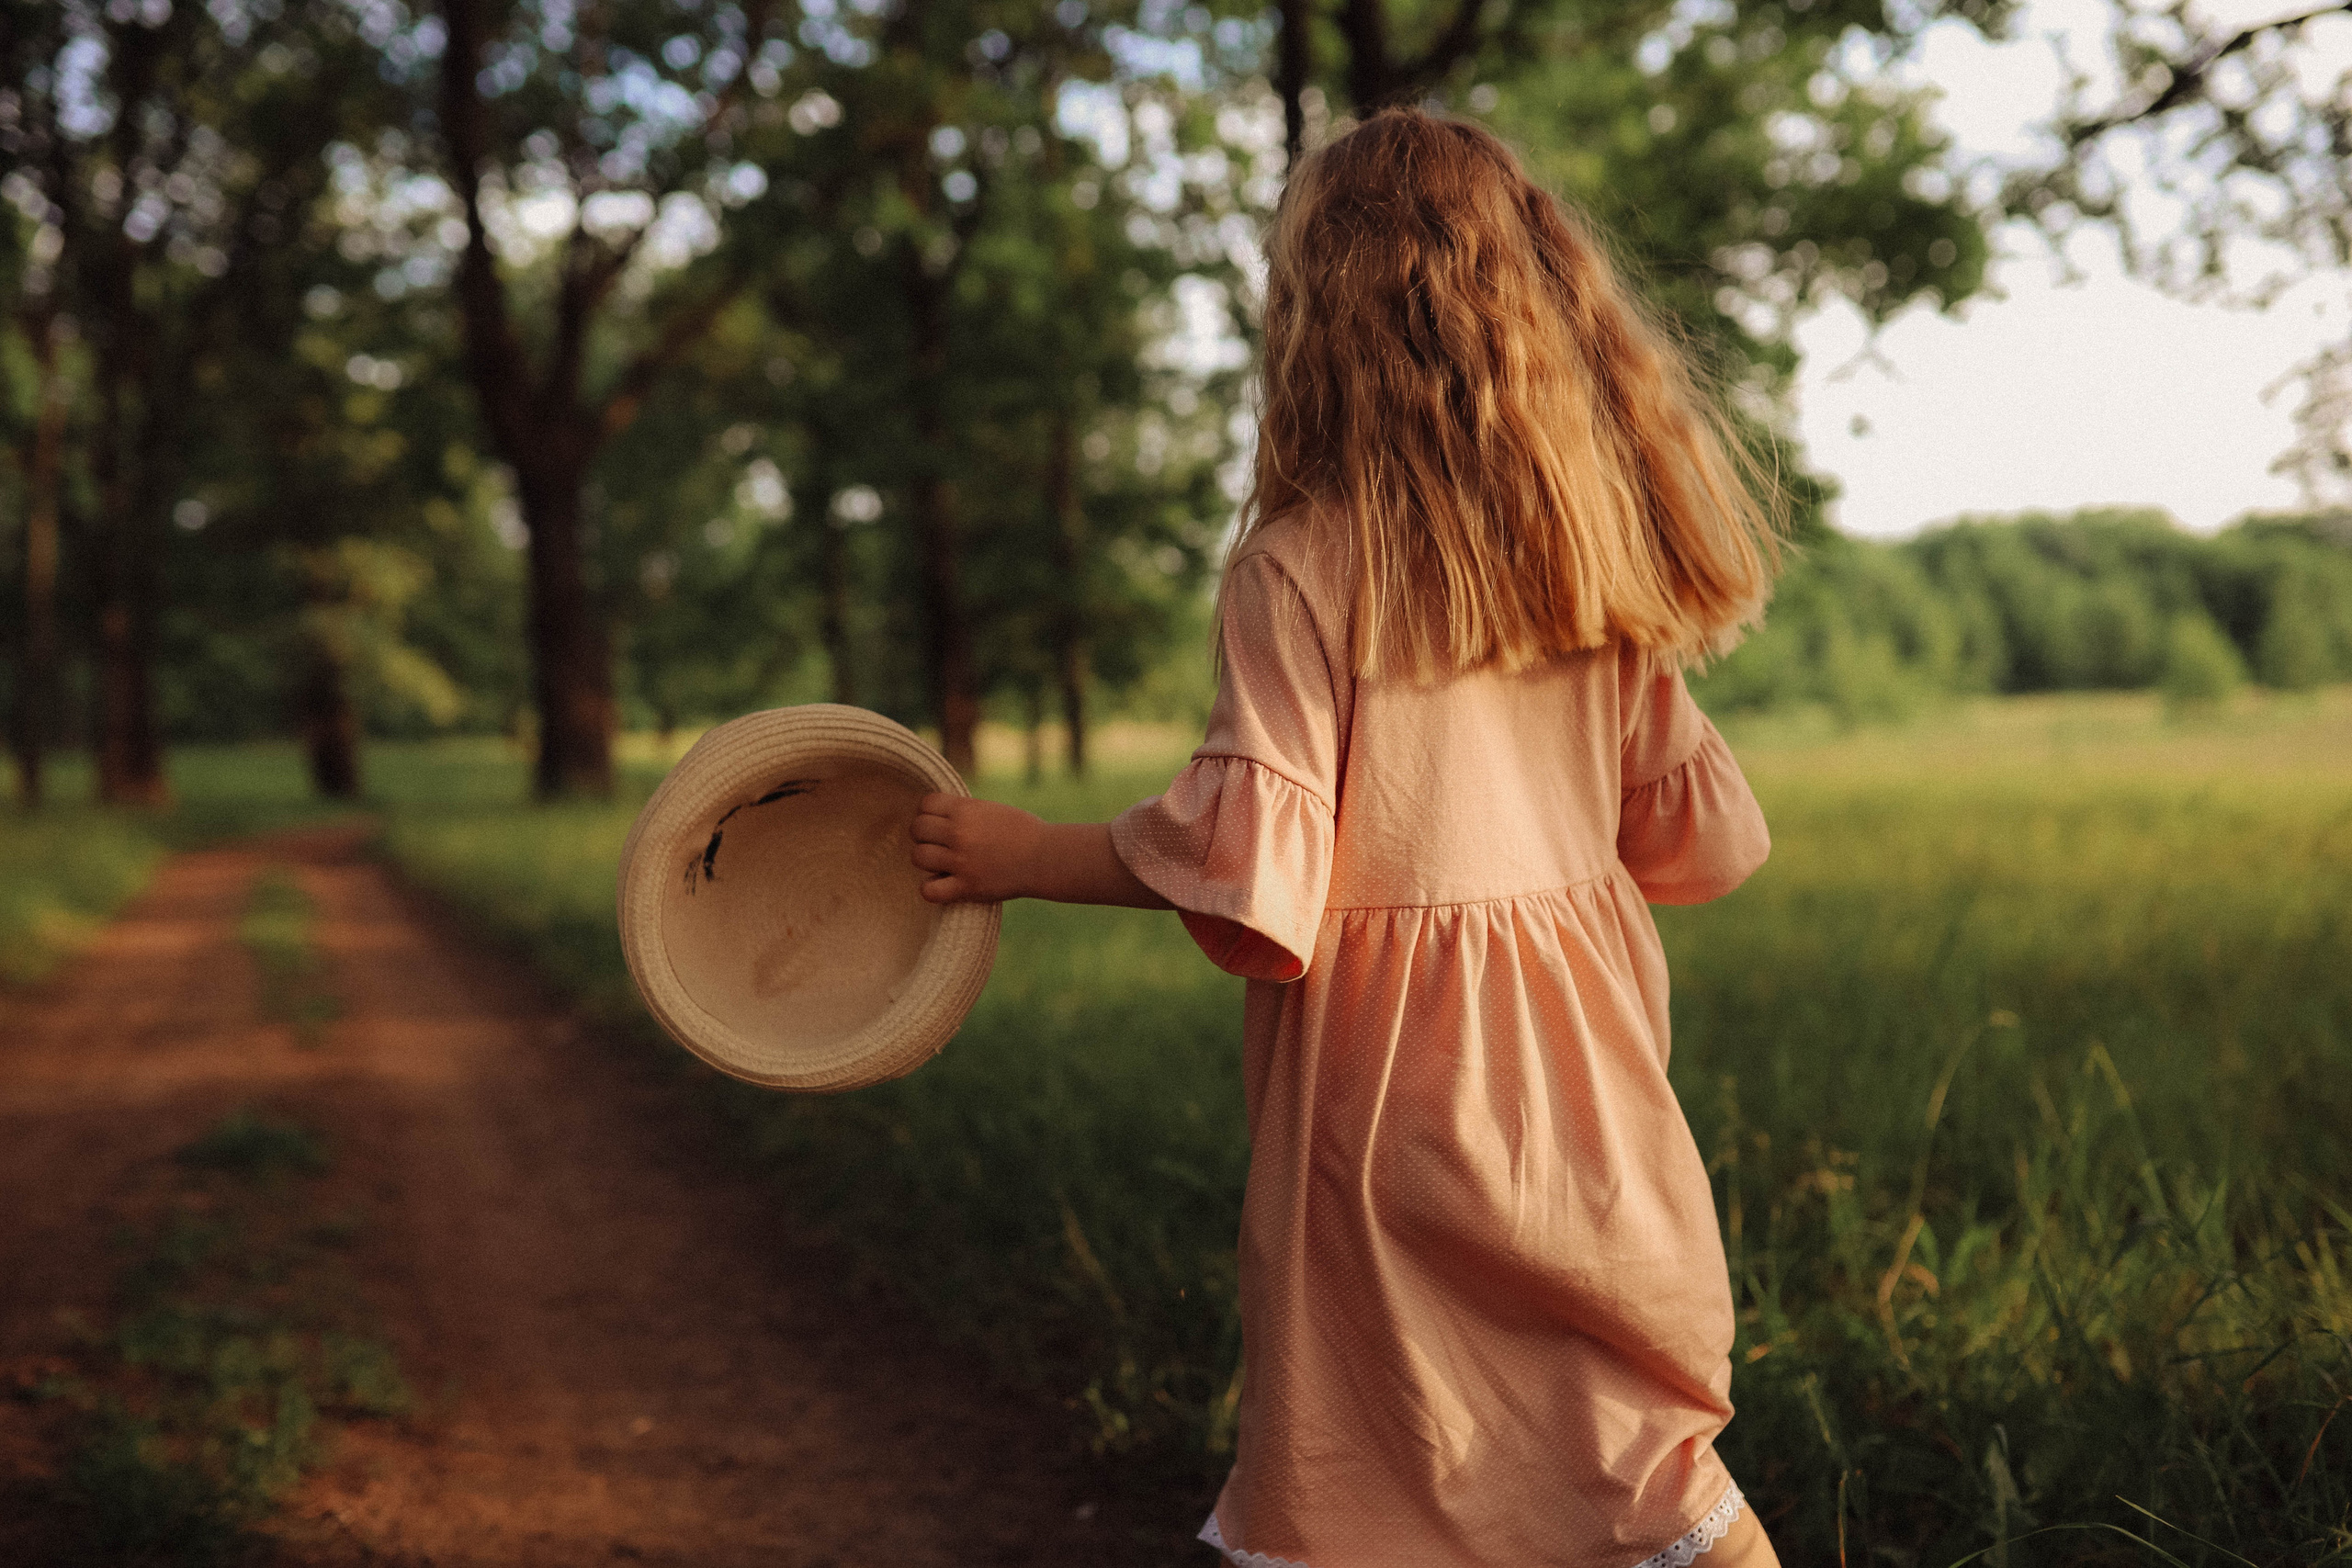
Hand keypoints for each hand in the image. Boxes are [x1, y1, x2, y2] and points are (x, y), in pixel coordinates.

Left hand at [911, 794, 1046, 903]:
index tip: (940, 822)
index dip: (929, 813)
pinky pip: (928, 890)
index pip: (925, 804)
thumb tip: (934, 815)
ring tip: (942, 862)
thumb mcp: (991, 809)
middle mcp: (960, 833)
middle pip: (917, 829)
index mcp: (966, 810)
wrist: (1046, 857)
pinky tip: (943, 883)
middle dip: (925, 835)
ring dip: (927, 860)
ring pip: (918, 857)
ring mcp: (961, 861)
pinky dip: (931, 888)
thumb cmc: (1022, 831)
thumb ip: (963, 811)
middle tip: (940, 843)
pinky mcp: (967, 887)